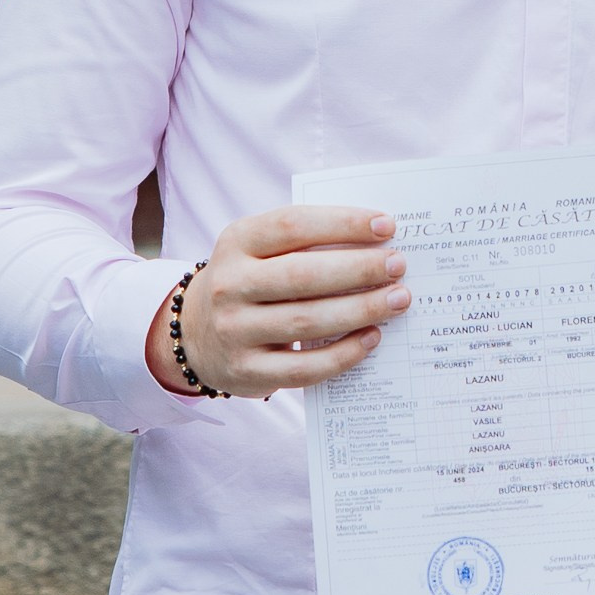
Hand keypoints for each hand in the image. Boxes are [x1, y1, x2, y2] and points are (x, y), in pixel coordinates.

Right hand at [142, 204, 408, 400]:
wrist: (195, 333)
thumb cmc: (251, 280)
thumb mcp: (261, 249)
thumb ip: (307, 241)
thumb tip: (378, 241)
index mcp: (237, 242)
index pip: (292, 225)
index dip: (342, 223)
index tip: (387, 226)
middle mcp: (230, 285)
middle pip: (302, 275)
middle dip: (359, 268)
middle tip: (399, 265)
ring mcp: (235, 331)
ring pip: (307, 321)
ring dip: (360, 310)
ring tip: (398, 299)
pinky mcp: (247, 371)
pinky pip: (303, 367)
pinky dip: (343, 355)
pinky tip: (372, 338)